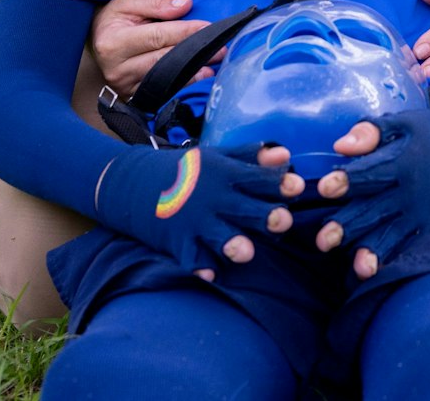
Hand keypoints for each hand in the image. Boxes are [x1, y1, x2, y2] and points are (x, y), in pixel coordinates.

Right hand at [90, 0, 211, 97]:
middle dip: (193, 52)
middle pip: (163, 59)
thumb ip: (156, 2)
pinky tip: (202, 75)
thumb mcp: (130, 0)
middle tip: (221, 48)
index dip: (184, 31)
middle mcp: (117, 68)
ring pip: (164, 78)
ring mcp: (124, 85)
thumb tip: (184, 5)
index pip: (157, 36)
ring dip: (193, 70)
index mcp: (113, 42)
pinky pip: (162, 90)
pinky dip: (183, 83)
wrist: (97, 39)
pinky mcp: (131, 95)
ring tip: (216, 61)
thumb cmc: (116, 16)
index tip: (208, 27)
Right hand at [94, 143, 301, 278]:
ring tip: (246, 252)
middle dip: (263, 216)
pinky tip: (209, 273)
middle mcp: (212, 199)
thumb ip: (251, 156)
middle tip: (282, 222)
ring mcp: (193, 222)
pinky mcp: (176, 242)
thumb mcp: (215, 157)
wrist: (131, 184)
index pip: (257, 178)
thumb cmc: (185, 171)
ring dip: (231, 244)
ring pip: (218, 236)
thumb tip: (286, 156)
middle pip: (244, 209)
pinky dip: (198, 266)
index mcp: (225, 174)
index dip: (278, 183)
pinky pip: (190, 259)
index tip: (298, 187)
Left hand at [309, 92, 429, 279]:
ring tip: (354, 265)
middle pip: (375, 209)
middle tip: (322, 241)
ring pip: (391, 234)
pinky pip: (410, 245)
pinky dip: (393, 258)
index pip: (370, 172)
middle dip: (348, 225)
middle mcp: (413, 189)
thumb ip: (371, 132)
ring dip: (370, 250)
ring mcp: (424, 211)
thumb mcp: (405, 123)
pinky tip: (374, 273)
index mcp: (404, 159)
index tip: (324, 188)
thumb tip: (339, 146)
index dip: (347, 180)